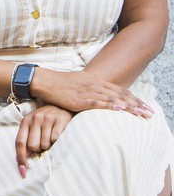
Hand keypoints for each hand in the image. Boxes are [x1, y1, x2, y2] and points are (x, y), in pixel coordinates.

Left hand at [14, 104, 72, 177]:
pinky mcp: (60, 120)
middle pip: (33, 146)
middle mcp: (35, 118)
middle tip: (45, 144)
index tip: (23, 172)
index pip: (19, 142)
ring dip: (50, 146)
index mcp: (26, 121)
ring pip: (45, 145)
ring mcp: (47, 118)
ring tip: (52, 137)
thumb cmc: (47, 120)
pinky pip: (56, 139)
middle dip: (39, 150)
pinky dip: (58, 141)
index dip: (21, 158)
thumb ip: (26, 140)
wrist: (65, 104)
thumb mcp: (34, 126)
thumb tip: (19, 160)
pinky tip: (60, 134)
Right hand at [33, 68, 153, 117]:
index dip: (135, 99)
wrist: (45, 81)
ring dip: (129, 107)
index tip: (146, 107)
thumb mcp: (80, 85)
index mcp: (96, 82)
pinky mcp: (79, 99)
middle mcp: (95, 85)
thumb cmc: (60, 85)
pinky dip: (110, 105)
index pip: (121, 91)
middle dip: (137, 105)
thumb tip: (101, 99)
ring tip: (142, 114)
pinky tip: (120, 108)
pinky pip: (97, 102)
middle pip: (121, 95)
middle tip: (150, 114)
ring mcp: (88, 91)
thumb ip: (92, 90)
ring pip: (113, 99)